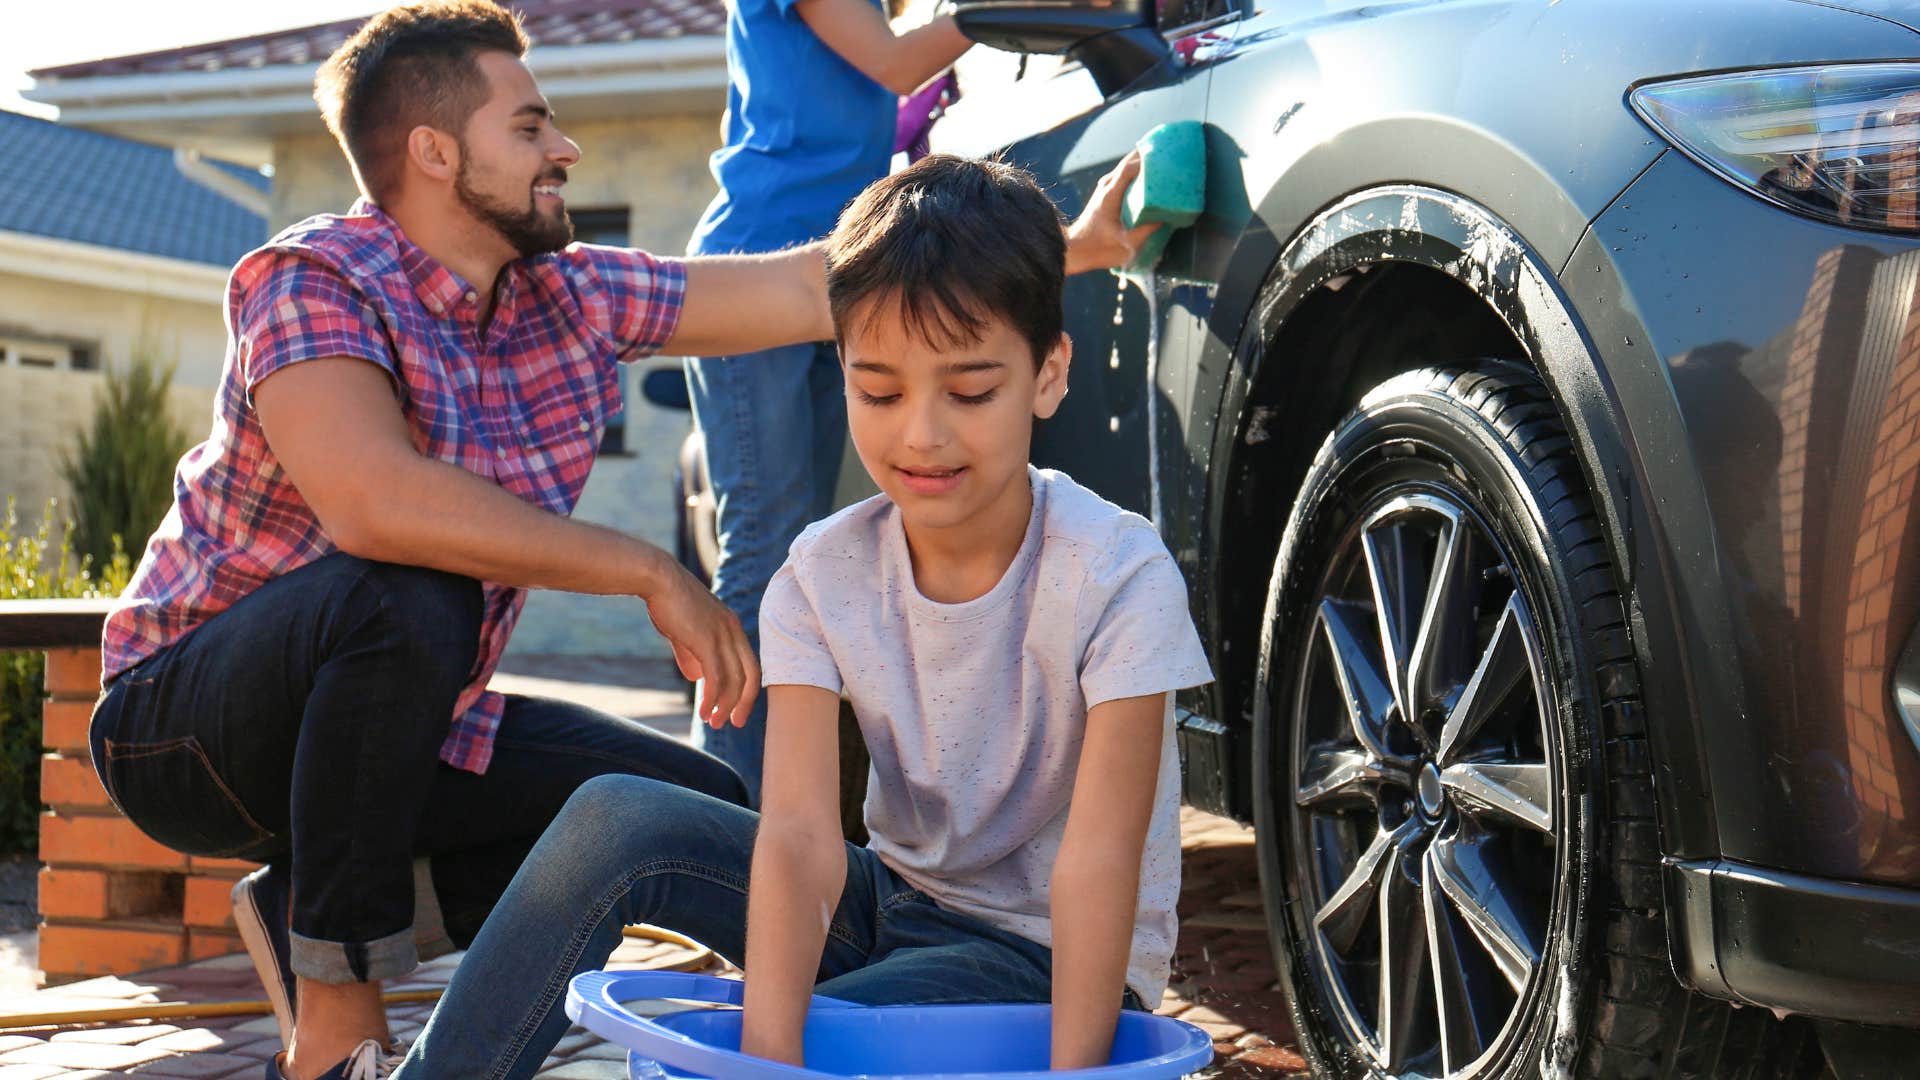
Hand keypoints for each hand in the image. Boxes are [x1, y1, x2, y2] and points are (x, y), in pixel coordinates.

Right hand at [645, 560, 760, 727]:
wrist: (656, 578)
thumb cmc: (667, 601)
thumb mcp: (683, 631)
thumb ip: (691, 653)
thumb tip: (694, 677)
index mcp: (732, 626)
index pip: (749, 663)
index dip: (745, 687)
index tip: (736, 707)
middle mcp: (733, 630)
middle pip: (751, 674)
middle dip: (744, 702)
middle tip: (735, 723)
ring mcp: (722, 635)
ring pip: (734, 680)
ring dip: (725, 705)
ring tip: (714, 722)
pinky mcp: (707, 640)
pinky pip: (716, 677)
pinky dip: (713, 698)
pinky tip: (705, 712)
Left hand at [1064, 149, 1163, 274]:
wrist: (1076, 249)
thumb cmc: (1099, 248)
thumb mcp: (1126, 244)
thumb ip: (1146, 230)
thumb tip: (1165, 217)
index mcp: (1110, 195)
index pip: (1129, 168)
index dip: (1148, 160)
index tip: (1167, 157)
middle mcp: (1107, 185)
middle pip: (1129, 160)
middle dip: (1149, 154)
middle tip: (1171, 153)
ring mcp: (1106, 186)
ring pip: (1127, 165)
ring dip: (1144, 161)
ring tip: (1165, 161)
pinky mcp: (1107, 191)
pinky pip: (1126, 174)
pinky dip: (1139, 171)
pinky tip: (1152, 176)